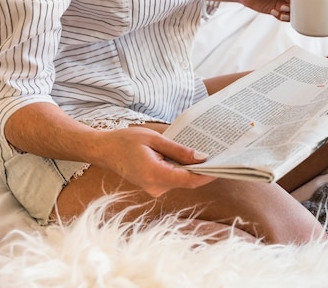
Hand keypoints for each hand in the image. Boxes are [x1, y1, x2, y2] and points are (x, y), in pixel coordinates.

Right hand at [94, 127, 215, 197]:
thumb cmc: (126, 141)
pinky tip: (190, 158)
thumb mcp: (155, 139)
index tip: (223, 165)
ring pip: (182, 181)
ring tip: (208, 154)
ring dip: (194, 169)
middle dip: (204, 170)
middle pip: (188, 182)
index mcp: (155, 174)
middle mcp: (155, 187)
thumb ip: (178, 150)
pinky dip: (183, 170)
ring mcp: (154, 189)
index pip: (189, 180)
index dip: (208, 175)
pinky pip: (174, 179)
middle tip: (221, 156)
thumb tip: (202, 158)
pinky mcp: (154, 186)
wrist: (104, 151)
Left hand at [239, 0, 293, 20]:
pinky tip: (274, 12)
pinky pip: (285, 16)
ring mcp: (283, 2)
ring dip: (289, 12)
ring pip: (294, 10)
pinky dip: (282, 17)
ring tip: (280, 8)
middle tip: (284, 3)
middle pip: (299, 0)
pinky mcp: (277, 10)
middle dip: (294, 4)